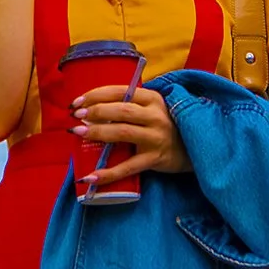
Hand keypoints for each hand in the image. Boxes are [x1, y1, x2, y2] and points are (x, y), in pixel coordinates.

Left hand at [70, 84, 190, 188]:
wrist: (191, 149)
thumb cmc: (164, 126)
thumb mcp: (151, 109)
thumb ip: (129, 106)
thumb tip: (90, 109)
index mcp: (152, 98)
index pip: (120, 91)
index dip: (96, 95)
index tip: (77, 102)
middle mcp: (155, 116)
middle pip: (121, 109)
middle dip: (95, 111)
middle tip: (76, 116)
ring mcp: (156, 137)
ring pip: (122, 132)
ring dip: (98, 132)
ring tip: (79, 133)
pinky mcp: (154, 159)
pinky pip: (128, 167)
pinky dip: (108, 173)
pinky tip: (91, 177)